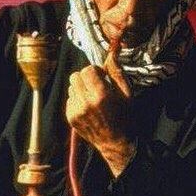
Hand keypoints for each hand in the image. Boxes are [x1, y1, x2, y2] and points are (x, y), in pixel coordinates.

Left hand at [66, 42, 134, 176]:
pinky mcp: (70, 118)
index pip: (86, 70)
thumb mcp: (126, 93)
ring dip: (80, 89)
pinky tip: (88, 108)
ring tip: (93, 98)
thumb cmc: (125, 116)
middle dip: (85, 77)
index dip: (94, 71)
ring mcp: (76, 112)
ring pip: (71, 88)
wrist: (116, 143)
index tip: (102, 77)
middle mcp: (85, 103)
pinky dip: (77, 100)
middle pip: (74, 76)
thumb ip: (116, 71)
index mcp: (101, 95)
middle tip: (96, 85)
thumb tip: (112, 52)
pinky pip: (69, 100)